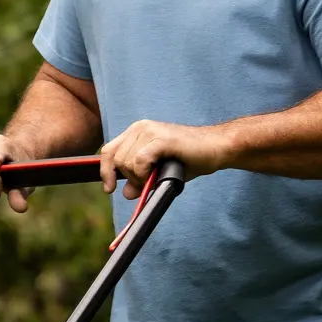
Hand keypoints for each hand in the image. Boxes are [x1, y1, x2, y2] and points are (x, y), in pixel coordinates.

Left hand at [99, 120, 225, 197]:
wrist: (216, 149)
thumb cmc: (189, 160)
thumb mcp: (159, 173)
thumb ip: (141, 180)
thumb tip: (126, 193)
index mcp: (137, 132)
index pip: (109, 151)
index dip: (106, 171)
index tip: (109, 189)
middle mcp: (140, 128)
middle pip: (117, 159)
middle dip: (129, 177)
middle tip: (148, 181)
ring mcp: (150, 130)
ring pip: (127, 161)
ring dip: (139, 176)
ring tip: (157, 175)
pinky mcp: (161, 138)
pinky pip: (140, 161)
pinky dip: (145, 172)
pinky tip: (157, 173)